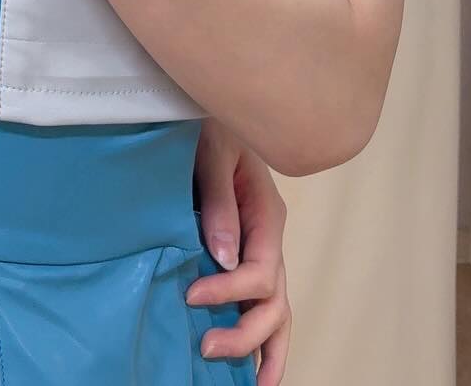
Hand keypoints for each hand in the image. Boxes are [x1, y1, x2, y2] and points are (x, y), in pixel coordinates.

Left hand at [188, 122, 291, 383]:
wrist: (207, 110)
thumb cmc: (209, 124)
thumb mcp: (213, 152)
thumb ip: (220, 202)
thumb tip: (222, 256)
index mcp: (266, 215)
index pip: (261, 272)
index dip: (230, 291)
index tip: (192, 297)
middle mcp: (269, 239)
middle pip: (274, 303)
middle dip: (246, 334)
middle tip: (207, 347)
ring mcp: (261, 250)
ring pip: (278, 312)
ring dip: (264, 349)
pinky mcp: (246, 254)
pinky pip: (263, 303)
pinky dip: (262, 337)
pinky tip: (250, 367)